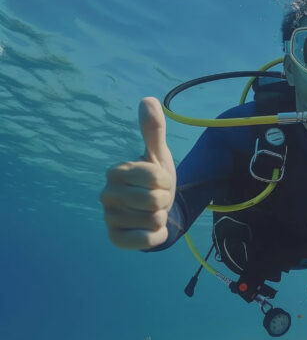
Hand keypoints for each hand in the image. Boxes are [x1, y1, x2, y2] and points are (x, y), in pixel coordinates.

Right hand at [100, 97, 176, 249]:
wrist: (157, 212)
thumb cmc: (156, 181)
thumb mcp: (158, 156)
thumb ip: (154, 130)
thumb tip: (148, 100)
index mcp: (115, 172)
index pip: (155, 177)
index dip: (166, 181)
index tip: (159, 181)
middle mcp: (106, 195)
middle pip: (155, 200)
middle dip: (164, 200)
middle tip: (157, 198)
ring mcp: (109, 218)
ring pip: (154, 219)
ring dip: (160, 217)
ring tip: (151, 212)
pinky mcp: (116, 239)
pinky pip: (145, 239)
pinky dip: (155, 236)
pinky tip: (148, 229)